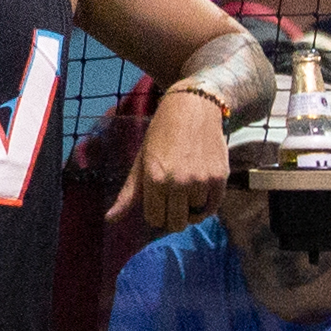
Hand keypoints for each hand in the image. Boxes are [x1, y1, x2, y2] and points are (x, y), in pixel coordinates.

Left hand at [132, 87, 234, 231]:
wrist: (194, 107)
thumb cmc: (162, 134)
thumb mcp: (141, 161)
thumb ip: (128, 194)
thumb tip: (110, 220)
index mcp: (155, 179)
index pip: (155, 219)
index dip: (156, 213)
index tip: (158, 202)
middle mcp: (179, 182)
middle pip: (176, 223)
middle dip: (172, 216)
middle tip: (173, 200)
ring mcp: (201, 180)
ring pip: (194, 214)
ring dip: (190, 205)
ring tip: (187, 184)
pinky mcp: (220, 177)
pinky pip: (212, 207)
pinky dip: (206, 204)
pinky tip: (200, 190)